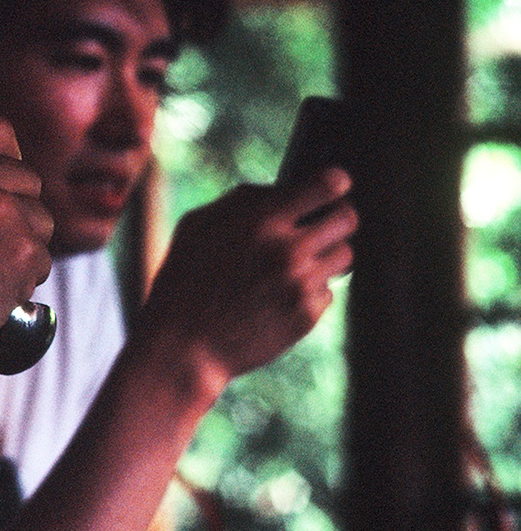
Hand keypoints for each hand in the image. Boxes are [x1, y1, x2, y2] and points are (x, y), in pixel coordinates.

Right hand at [140, 167, 356, 392]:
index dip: (334, 182)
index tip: (332, 187)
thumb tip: (280, 189)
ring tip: (294, 265)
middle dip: (336, 219)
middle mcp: (287, 250)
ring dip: (325, 256)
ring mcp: (300, 285)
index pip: (328, 184)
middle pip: (348, 219)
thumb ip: (240, 201)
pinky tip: (277, 299)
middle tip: (319, 228)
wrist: (181, 348)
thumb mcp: (195, 227)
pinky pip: (327, 292)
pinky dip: (308, 292)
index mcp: (260, 221)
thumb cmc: (182, 282)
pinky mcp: (306, 316)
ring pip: (344, 256)